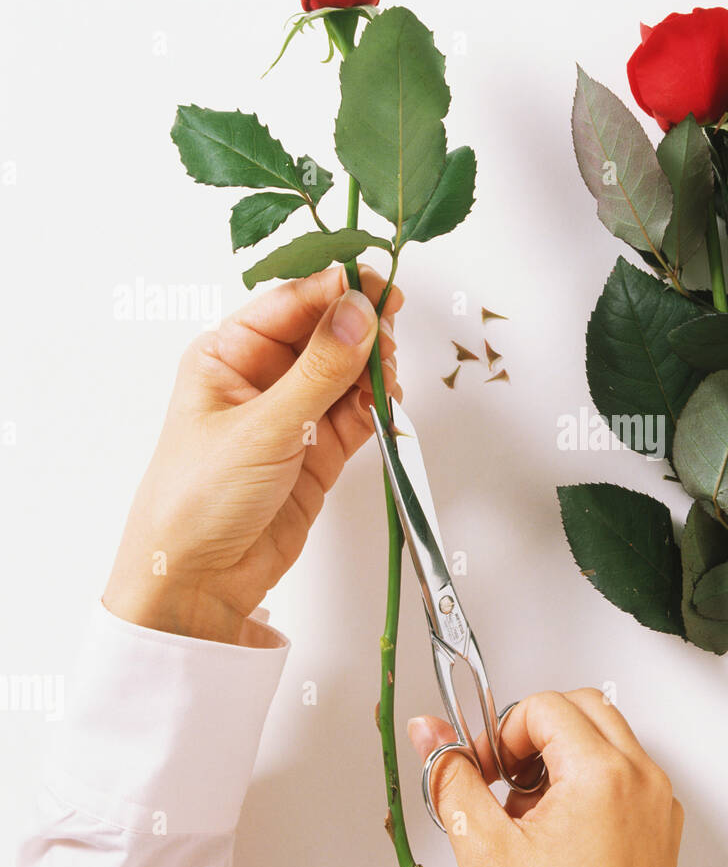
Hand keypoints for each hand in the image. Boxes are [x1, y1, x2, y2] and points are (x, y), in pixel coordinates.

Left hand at [103, 266, 402, 646]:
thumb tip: (360, 311)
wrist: (197, 581)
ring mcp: (294, 415)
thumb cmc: (198, 499)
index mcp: (228, 354)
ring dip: (375, 371)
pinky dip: (379, 408)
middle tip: (391, 337)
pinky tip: (388, 406)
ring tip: (389, 380)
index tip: (380, 286)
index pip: (292, 302)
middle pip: (327, 332)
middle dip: (363, 329)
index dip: (338, 288)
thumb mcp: (262, 427)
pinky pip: (359, 414)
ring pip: (349, 372)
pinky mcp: (319, 452)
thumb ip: (320, 369)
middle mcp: (262, 377)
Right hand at [408, 690, 686, 866]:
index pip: (545, 706)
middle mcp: (641, 779)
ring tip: (529, 815)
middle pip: (582, 708)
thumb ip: (453, 780)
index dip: (502, 731)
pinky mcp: (662, 825)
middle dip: (534, 733)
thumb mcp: (486, 854)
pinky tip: (559, 835)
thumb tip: (430, 734)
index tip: (485, 768)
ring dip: (561, 757)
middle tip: (505, 779)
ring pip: (606, 738)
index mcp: (603, 776)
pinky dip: (589, 783)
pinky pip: (624, 775)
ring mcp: (658, 802)